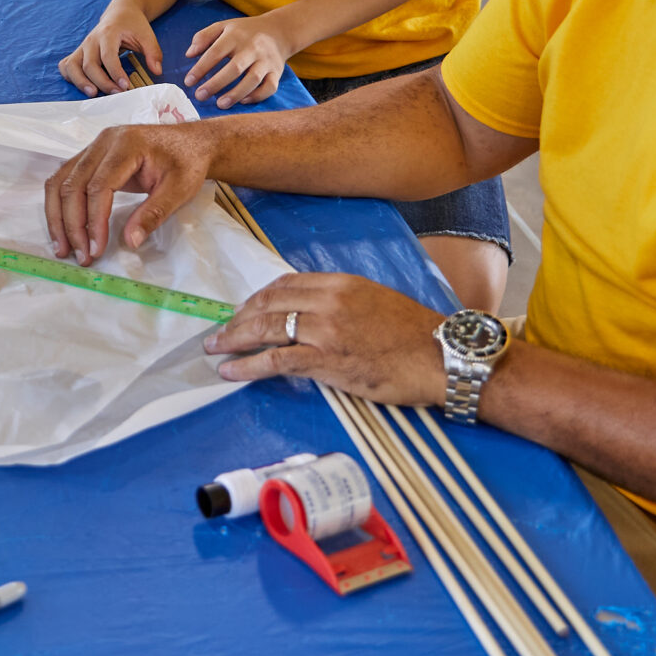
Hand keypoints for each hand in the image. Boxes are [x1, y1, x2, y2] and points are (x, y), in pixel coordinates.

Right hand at [43, 120, 223, 262]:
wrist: (191, 142)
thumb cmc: (188, 162)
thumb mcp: (179, 189)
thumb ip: (153, 214)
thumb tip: (129, 242)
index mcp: (126, 145)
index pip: (99, 186)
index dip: (94, 221)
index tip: (96, 249)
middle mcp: (103, 142)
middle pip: (73, 184)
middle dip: (72, 224)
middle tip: (81, 256)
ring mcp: (93, 147)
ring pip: (60, 181)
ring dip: (58, 217)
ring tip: (63, 248)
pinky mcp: (90, 156)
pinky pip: (65, 179)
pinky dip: (59, 205)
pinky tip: (63, 228)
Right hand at [59, 4, 163, 97]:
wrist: (120, 12)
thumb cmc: (133, 24)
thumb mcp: (147, 34)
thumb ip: (153, 52)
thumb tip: (157, 71)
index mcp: (108, 33)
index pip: (108, 56)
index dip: (115, 72)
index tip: (126, 86)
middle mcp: (91, 40)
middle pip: (89, 65)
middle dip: (102, 82)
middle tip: (117, 94)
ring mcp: (82, 47)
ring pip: (72, 66)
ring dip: (80, 82)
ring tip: (93, 94)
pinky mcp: (78, 53)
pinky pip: (66, 66)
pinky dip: (70, 77)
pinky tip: (82, 85)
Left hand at [184, 14, 291, 107]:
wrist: (279, 30)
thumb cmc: (244, 32)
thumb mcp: (223, 26)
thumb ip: (203, 37)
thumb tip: (189, 54)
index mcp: (236, 36)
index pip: (216, 52)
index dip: (201, 68)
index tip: (188, 82)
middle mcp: (252, 48)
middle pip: (235, 68)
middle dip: (216, 84)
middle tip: (200, 96)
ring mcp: (266, 61)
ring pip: (253, 79)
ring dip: (236, 93)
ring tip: (220, 104)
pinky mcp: (276, 72)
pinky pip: (269, 87)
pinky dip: (257, 96)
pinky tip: (242, 101)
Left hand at [205, 272, 448, 405]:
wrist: (440, 357)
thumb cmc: (414, 335)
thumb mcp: (376, 302)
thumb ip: (343, 303)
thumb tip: (315, 315)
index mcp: (341, 283)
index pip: (285, 284)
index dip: (258, 298)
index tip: (245, 310)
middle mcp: (329, 300)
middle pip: (268, 303)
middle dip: (239, 318)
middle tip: (221, 332)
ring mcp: (325, 329)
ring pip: (266, 328)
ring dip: (234, 339)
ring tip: (215, 349)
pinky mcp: (326, 360)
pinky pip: (276, 360)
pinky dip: (247, 366)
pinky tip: (231, 372)